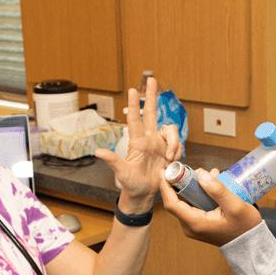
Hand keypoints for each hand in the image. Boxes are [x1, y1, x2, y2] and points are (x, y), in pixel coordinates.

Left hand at [95, 77, 181, 212]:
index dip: (134, 105)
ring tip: (168, 158)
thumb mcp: (122, 173)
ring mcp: (160, 144)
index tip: (132, 90)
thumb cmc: (132, 184)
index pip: (135, 119)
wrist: (145, 194)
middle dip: (152, 96)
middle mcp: (149, 139)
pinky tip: (171, 161)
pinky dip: (177, 150)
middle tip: (151, 79)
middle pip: (152, 113)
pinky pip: (178, 143)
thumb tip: (98, 152)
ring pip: (170, 131)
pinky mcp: (170, 150)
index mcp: (137, 142)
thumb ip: (112, 161)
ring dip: (173, 143)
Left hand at [160, 167, 262, 246]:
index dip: (165, 186)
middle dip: (183, 182)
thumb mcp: (235, 206)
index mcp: (195, 223)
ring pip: (186, 202)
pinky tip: (212, 185)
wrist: (251, 246)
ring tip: (210, 175)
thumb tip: (201, 174)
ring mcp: (194, 227)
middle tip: (195, 169)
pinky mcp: (199, 225)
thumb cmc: (245, 227)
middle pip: (177, 201)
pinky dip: (199, 194)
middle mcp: (190, 227)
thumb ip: (217, 190)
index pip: (171, 204)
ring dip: (193, 187)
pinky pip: (193, 206)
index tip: (164, 170)